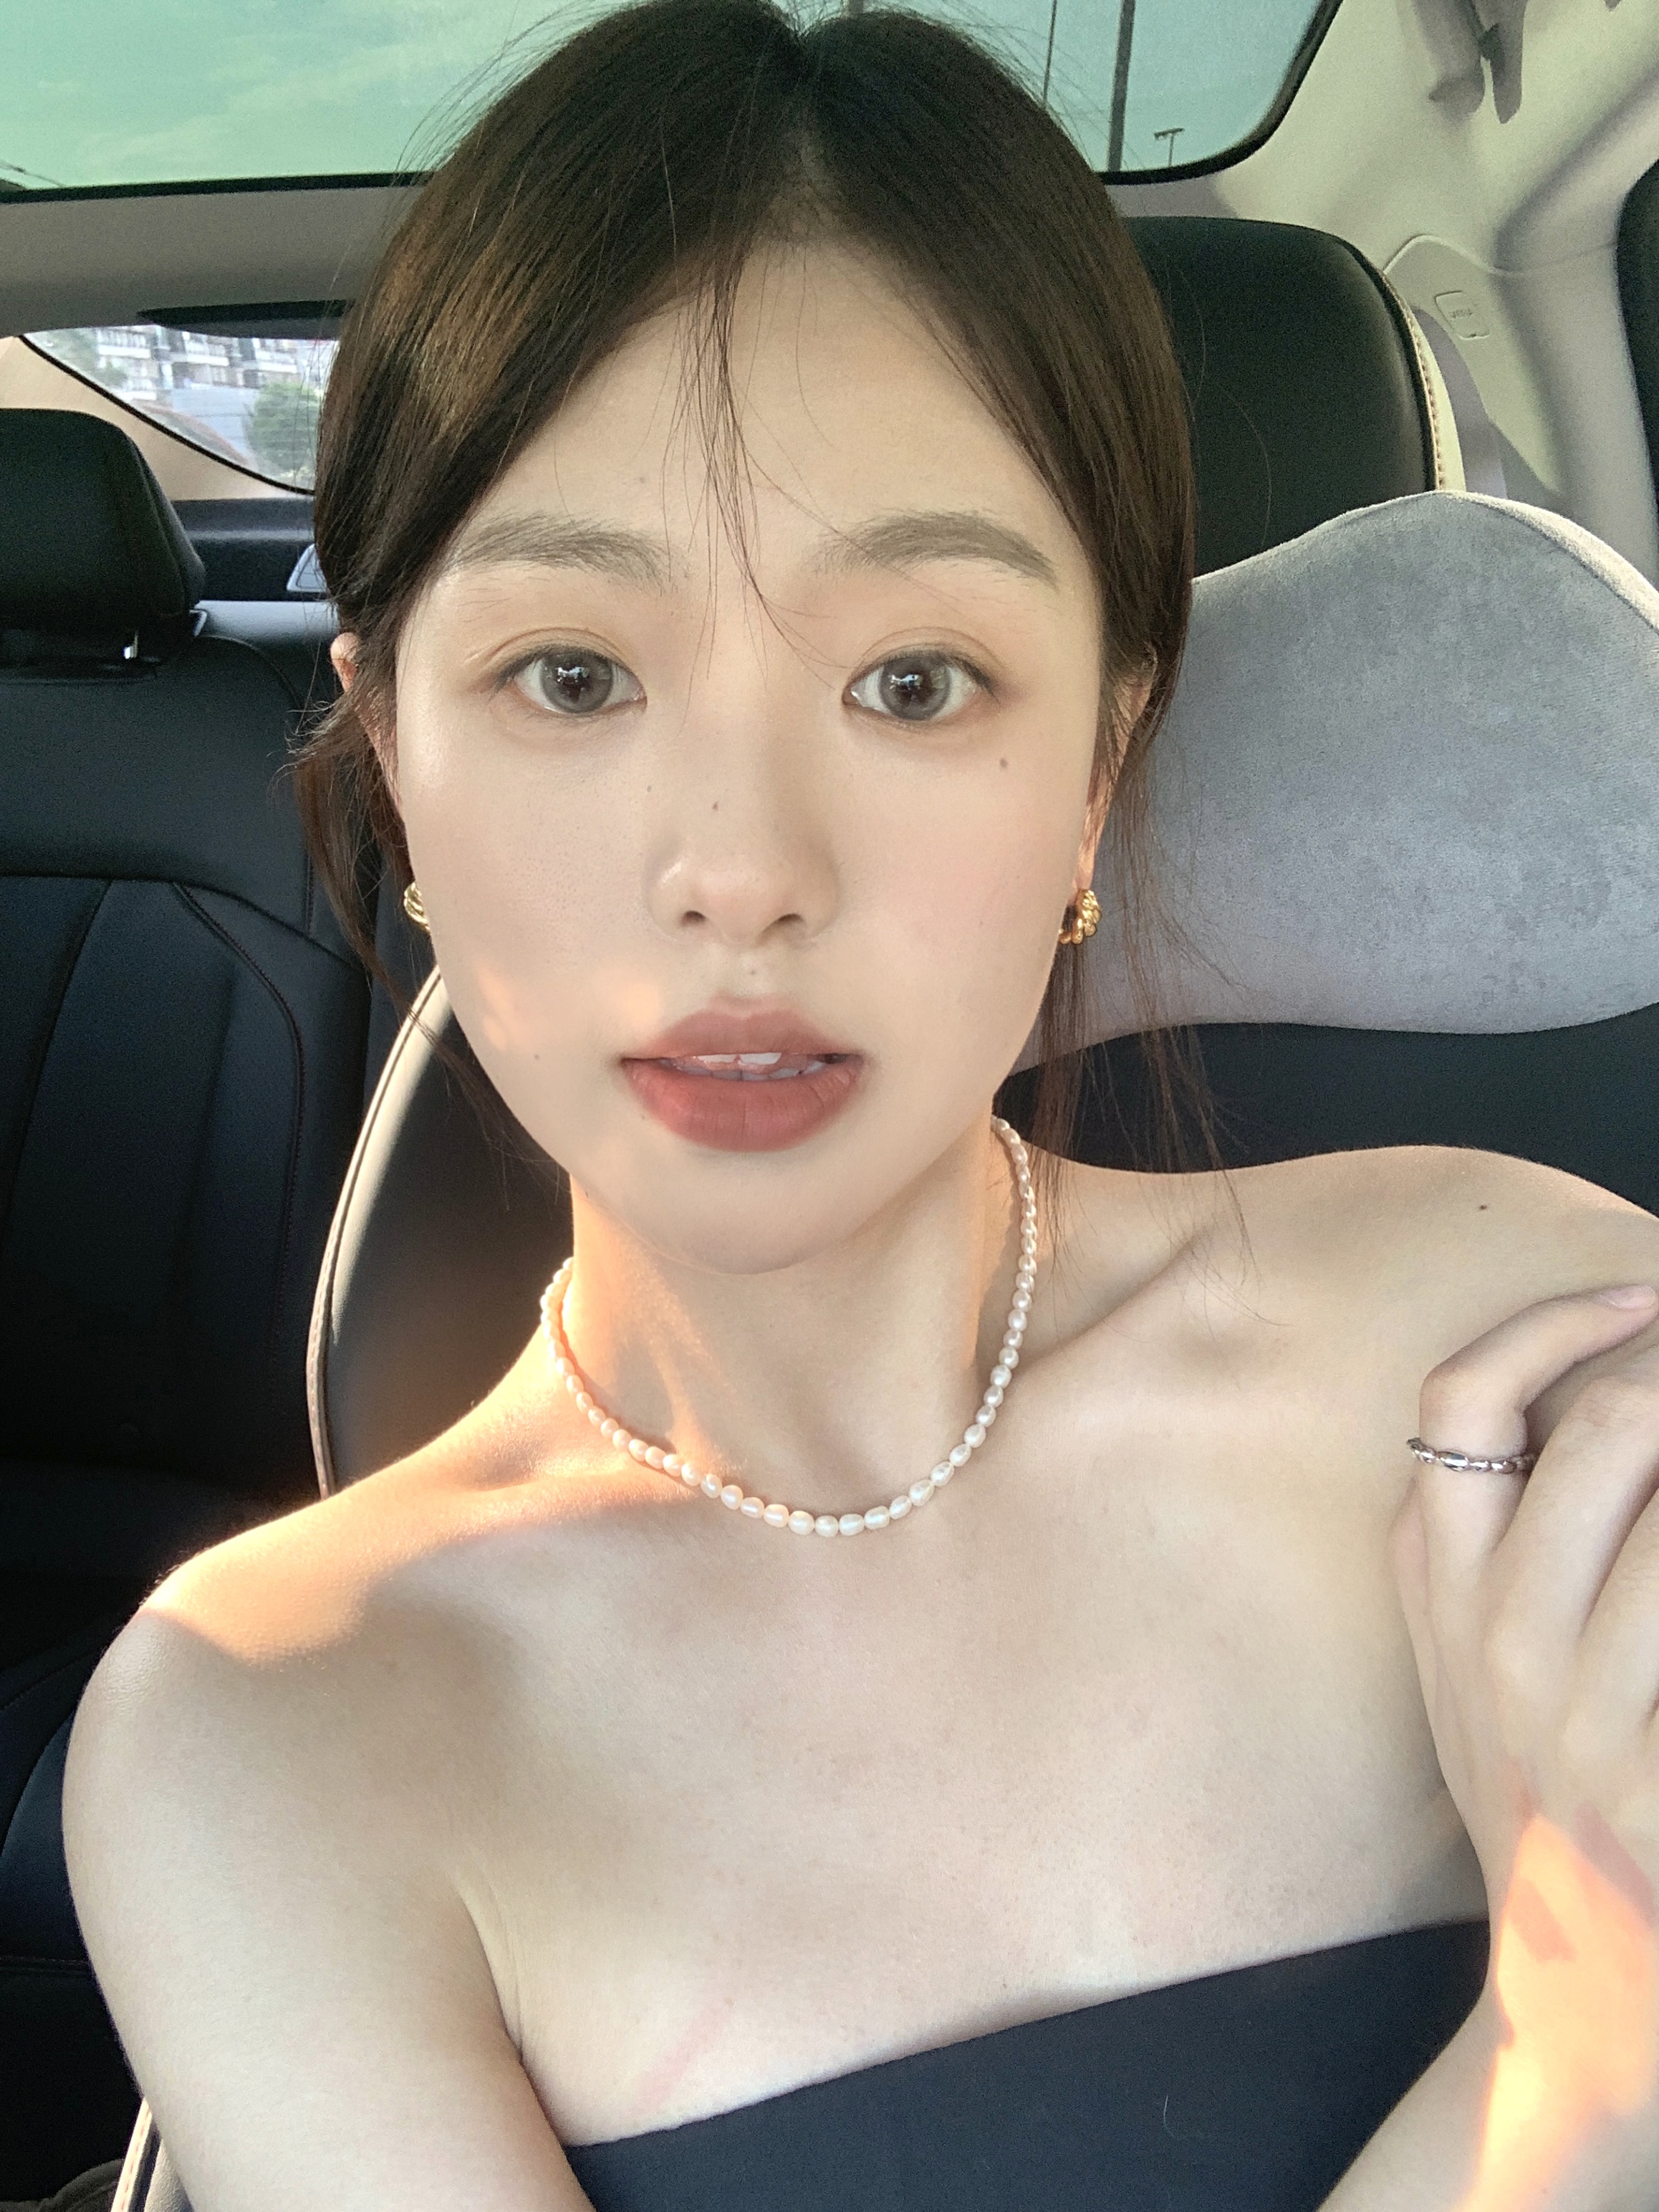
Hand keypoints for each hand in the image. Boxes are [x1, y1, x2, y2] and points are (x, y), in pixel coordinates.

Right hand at [1390, 1285, 1658, 2196]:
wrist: (1587, 2013)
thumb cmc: (1544, 1809)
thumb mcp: (1468, 1677)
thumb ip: (1482, 1551)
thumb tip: (1594, 1390)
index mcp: (1440, 1599)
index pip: (1461, 1400)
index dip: (1555, 1320)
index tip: (1638, 1291)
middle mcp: (1505, 1647)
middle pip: (1610, 1428)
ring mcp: (1595, 1721)